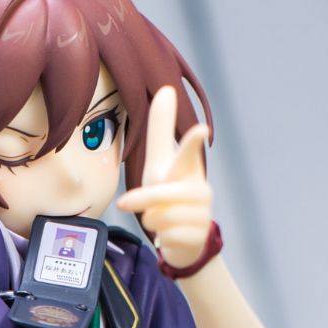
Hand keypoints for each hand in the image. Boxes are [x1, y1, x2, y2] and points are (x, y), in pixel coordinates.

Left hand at [117, 84, 213, 271]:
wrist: (184, 239)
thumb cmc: (169, 193)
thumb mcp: (160, 163)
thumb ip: (161, 130)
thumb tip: (167, 88)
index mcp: (189, 169)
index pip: (188, 153)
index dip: (191, 142)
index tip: (200, 130)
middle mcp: (200, 189)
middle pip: (160, 192)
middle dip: (141, 200)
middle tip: (124, 204)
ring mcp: (203, 213)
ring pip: (160, 217)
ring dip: (150, 220)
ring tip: (159, 219)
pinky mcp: (199, 236)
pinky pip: (167, 237)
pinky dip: (161, 238)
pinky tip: (170, 236)